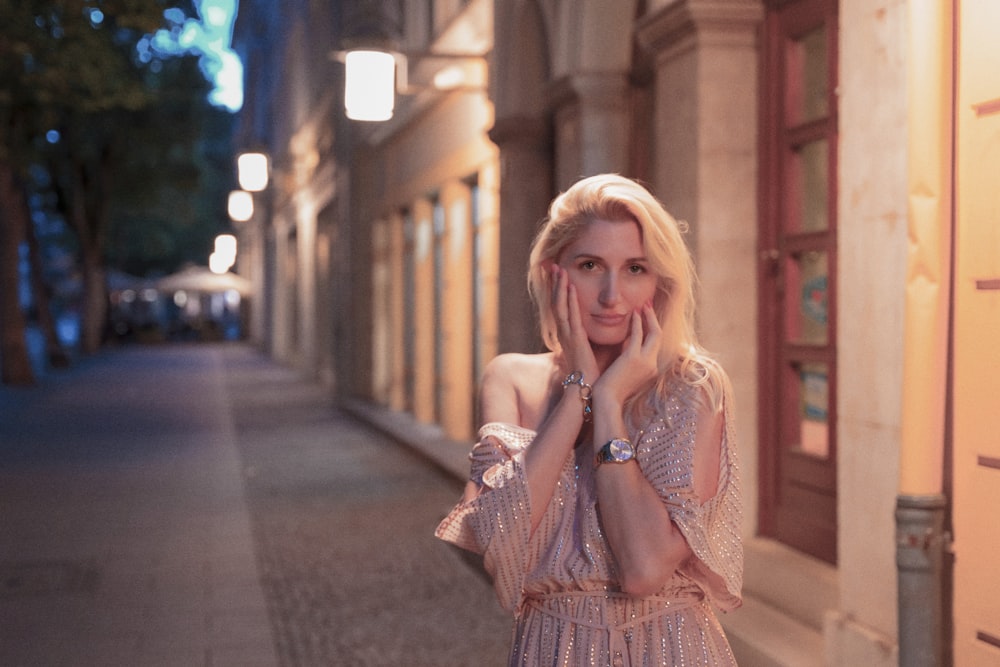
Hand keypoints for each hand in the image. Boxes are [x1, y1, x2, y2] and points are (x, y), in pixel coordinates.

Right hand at [551, 264, 598, 380]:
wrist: (586, 387)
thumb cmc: (590, 370)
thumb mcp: (589, 347)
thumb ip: (590, 335)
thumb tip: (600, 324)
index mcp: (567, 333)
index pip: (559, 306)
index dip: (556, 290)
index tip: (556, 274)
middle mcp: (564, 332)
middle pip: (555, 302)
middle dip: (553, 283)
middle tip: (551, 265)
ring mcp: (568, 335)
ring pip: (560, 306)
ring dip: (559, 287)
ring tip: (558, 270)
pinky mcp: (575, 339)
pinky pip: (571, 316)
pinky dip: (570, 300)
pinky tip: (570, 287)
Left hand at [593, 302, 660, 405]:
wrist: (606, 400)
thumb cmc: (611, 390)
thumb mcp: (626, 374)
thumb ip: (630, 361)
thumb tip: (626, 348)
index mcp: (650, 370)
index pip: (654, 345)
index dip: (651, 329)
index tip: (647, 317)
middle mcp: (652, 365)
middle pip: (659, 337)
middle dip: (654, 319)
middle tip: (648, 305)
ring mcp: (645, 362)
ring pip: (654, 333)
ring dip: (648, 317)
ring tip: (643, 304)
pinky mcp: (633, 358)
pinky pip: (638, 334)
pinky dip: (637, 322)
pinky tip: (633, 313)